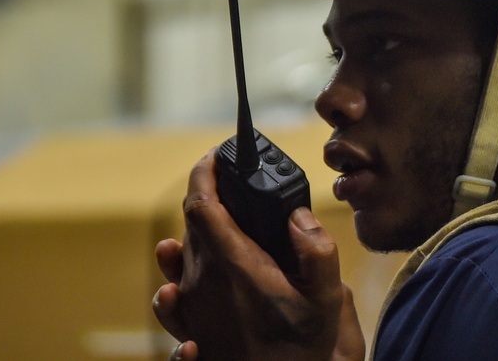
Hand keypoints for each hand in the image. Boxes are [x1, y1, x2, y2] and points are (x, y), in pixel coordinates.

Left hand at [152, 149, 364, 360]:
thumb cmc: (303, 349)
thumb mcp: (327, 299)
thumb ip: (317, 250)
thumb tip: (295, 215)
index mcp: (232, 266)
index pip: (200, 204)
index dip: (204, 173)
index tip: (216, 156)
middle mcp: (201, 283)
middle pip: (190, 225)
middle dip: (208, 199)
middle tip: (233, 188)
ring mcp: (191, 309)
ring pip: (178, 259)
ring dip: (193, 235)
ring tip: (213, 226)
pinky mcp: (189, 331)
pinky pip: (171, 296)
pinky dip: (177, 276)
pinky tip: (184, 282)